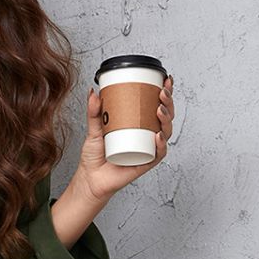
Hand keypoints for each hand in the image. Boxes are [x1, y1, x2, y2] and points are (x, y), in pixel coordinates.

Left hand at [75, 73, 175, 204]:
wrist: (90, 178)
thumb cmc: (95, 156)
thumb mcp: (94, 129)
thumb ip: (93, 112)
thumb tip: (93, 93)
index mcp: (140, 125)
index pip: (157, 106)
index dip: (165, 93)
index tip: (165, 80)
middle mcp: (147, 137)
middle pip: (165, 118)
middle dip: (168, 103)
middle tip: (161, 93)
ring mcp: (147, 150)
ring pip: (165, 133)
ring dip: (166, 120)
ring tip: (159, 111)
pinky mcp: (145, 164)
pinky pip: (158, 154)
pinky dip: (161, 145)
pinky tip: (158, 136)